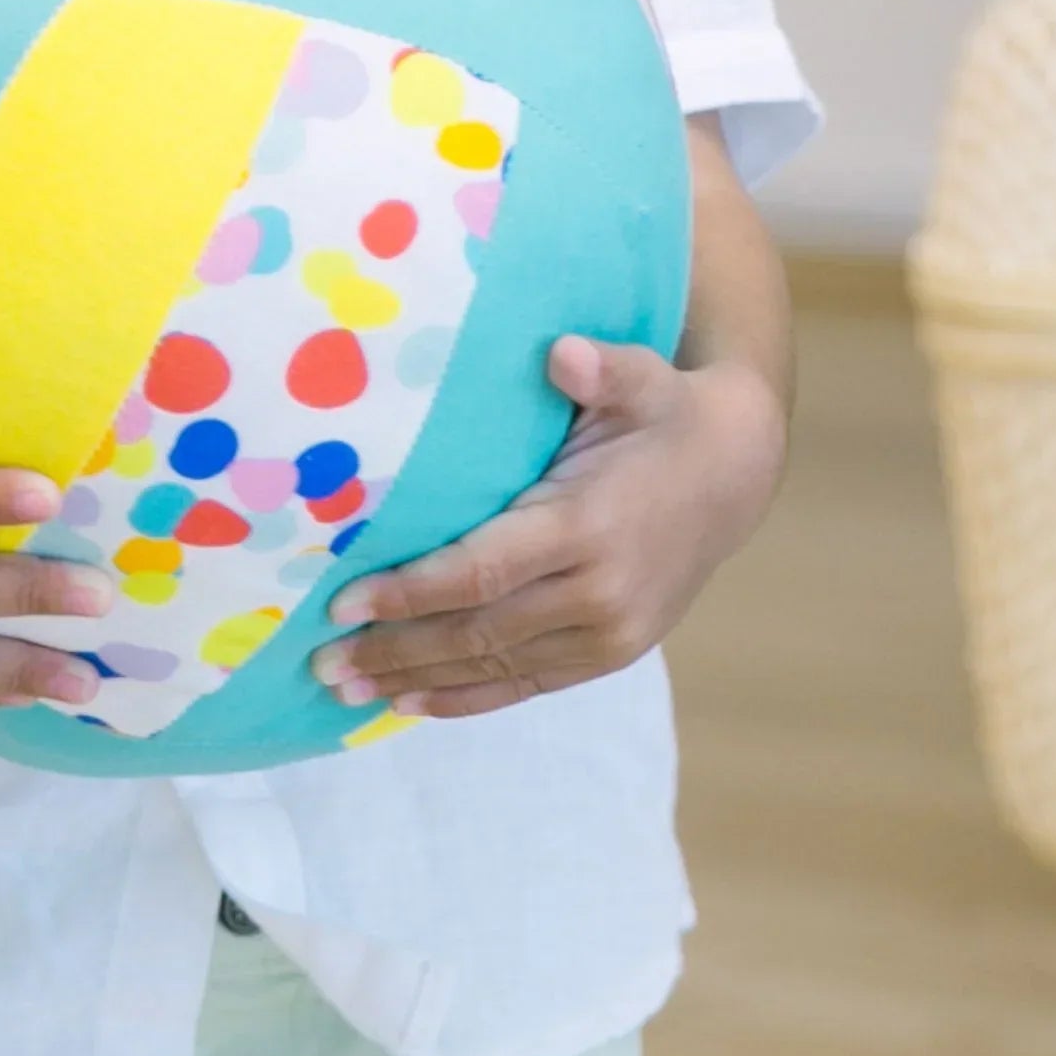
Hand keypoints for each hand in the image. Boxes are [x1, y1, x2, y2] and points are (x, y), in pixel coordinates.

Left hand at [308, 336, 785, 721]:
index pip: (481, 572)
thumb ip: (602, 368)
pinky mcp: (609, 656)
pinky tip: (412, 703)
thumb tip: (560, 353)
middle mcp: (598, 593)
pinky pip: (526, 685)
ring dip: (416, 680)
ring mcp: (607, 635)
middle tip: (320, 661)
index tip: (342, 602)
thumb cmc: (666, 417)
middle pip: (477, 633)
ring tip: (345, 689)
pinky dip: (467, 698)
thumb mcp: (644, 379)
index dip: (408, 592)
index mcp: (590, 525)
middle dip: (394, 648)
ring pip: (495, 668)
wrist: (736, 476)